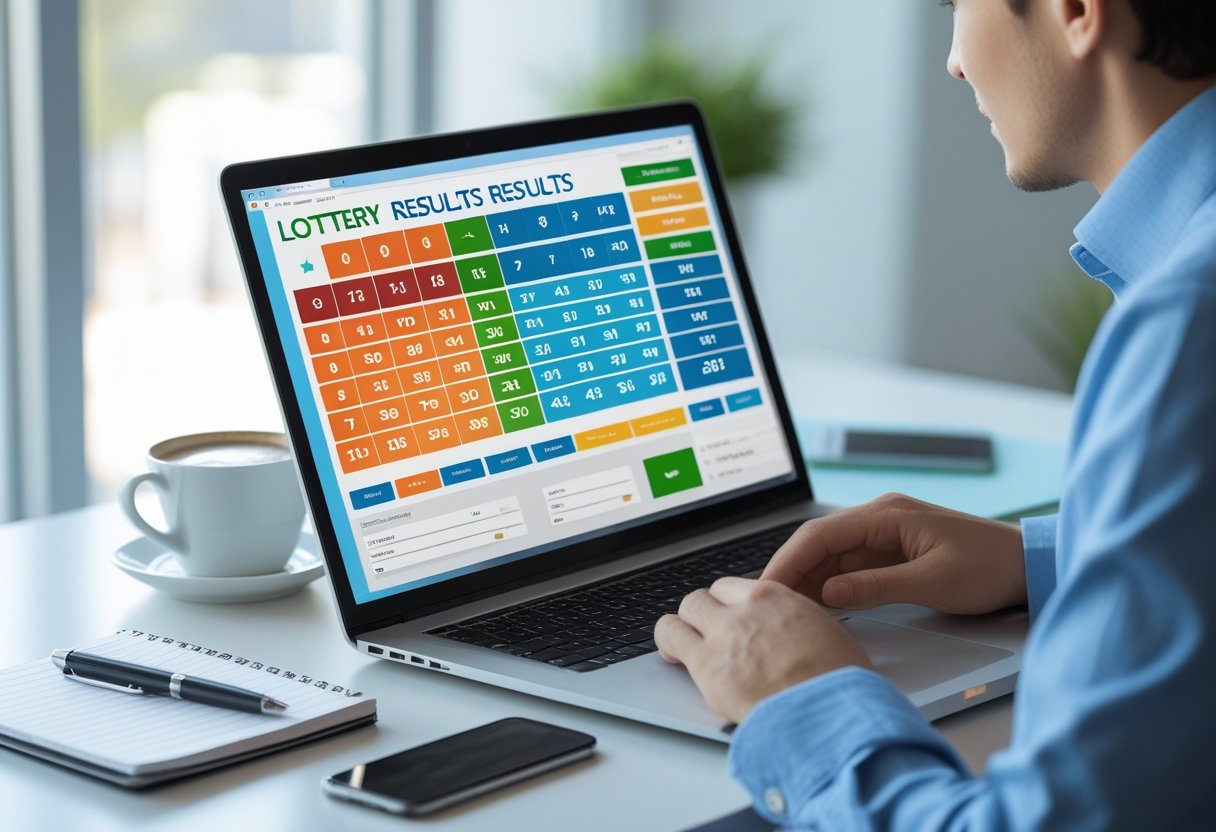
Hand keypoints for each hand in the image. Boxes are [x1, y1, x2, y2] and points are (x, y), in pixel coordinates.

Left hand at [654, 577, 871, 723]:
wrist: (829, 713)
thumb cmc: (839, 683)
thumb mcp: (825, 634)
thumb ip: (795, 625)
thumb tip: (789, 635)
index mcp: (776, 598)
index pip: (733, 587)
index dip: (727, 604)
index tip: (727, 616)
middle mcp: (745, 611)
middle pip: (703, 598)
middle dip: (701, 615)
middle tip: (703, 633)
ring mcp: (723, 637)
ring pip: (681, 614)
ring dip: (679, 627)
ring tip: (679, 643)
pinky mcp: (706, 667)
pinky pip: (671, 640)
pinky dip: (668, 646)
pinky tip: (672, 657)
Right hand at [762, 493, 1026, 614]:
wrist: (1027, 566)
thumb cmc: (990, 568)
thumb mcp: (933, 582)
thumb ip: (876, 586)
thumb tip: (828, 593)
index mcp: (887, 514)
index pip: (820, 533)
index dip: (789, 560)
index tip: (768, 587)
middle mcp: (880, 517)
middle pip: (819, 542)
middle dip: (791, 571)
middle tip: (767, 604)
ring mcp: (885, 534)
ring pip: (830, 555)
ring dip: (808, 580)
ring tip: (785, 609)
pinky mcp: (891, 552)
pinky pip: (848, 565)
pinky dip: (829, 584)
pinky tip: (816, 605)